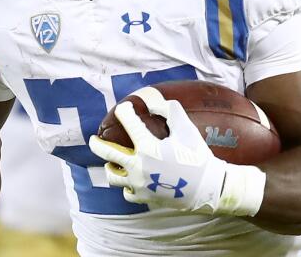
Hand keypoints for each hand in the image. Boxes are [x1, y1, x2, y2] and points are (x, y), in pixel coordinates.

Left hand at [89, 86, 264, 215]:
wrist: (208, 188)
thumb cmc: (198, 157)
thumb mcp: (187, 130)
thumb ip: (172, 111)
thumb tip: (158, 101)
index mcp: (148, 147)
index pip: (128, 122)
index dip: (124, 112)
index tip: (124, 108)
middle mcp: (138, 166)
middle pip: (106, 152)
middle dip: (96, 144)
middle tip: (93, 139)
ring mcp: (139, 184)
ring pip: (113, 176)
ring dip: (110, 167)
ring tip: (112, 163)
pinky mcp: (145, 198)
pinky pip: (127, 193)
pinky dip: (127, 186)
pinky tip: (131, 181)